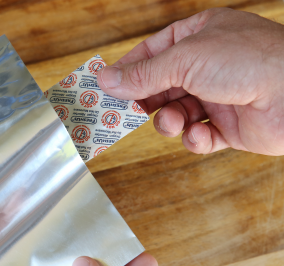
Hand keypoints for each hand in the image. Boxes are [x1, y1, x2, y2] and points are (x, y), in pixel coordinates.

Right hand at [97, 8, 283, 154]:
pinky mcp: (233, 127)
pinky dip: (195, 139)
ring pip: (177, 113)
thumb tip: (106, 79)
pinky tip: (199, 134)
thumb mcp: (185, 60)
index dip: (129, 68)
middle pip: (161, 85)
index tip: (105, 86)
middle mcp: (211, 64)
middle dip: (145, 100)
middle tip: (123, 113)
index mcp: (202, 35)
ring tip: (172, 124)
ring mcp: (222, 96)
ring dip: (169, 121)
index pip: (154, 51)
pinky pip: (200, 136)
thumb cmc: (251, 61)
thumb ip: (143, 74)